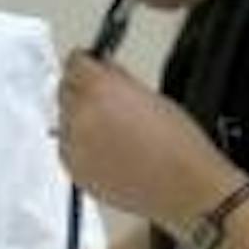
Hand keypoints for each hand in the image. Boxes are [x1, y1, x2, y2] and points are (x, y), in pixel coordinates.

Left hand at [57, 50, 234, 228]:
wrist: (183, 186)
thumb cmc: (177, 143)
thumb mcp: (150, 94)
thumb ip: (116, 79)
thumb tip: (102, 70)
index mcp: (99, 89)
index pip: (74, 63)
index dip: (86, 64)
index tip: (90, 67)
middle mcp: (80, 115)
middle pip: (65, 91)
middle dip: (81, 92)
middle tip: (105, 102)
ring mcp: (73, 145)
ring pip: (64, 121)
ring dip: (80, 121)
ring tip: (112, 131)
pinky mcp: (74, 170)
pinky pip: (68, 149)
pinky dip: (81, 147)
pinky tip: (108, 151)